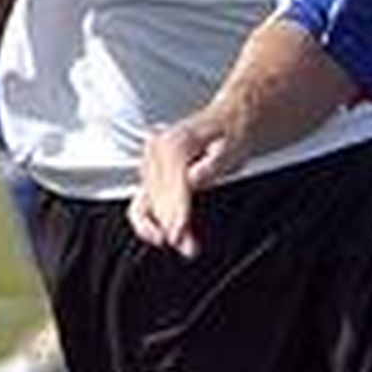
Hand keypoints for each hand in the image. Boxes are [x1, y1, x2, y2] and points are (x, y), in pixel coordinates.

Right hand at [127, 115, 242, 256]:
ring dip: (163, 229)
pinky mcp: (149, 176)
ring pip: (148, 205)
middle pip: (159, 198)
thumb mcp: (231, 146)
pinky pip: (139, 205)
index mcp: (174, 142)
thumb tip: (192, 180)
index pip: (172, 184)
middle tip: (189, 249)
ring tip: (187, 247)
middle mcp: (155, 151)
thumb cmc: (231, 135)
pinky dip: (146, 224)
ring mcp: (149, 164)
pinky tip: (159, 238)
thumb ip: (211, 165)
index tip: (180, 234)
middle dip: (173, 226)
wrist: (227, 122)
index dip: (177, 212)